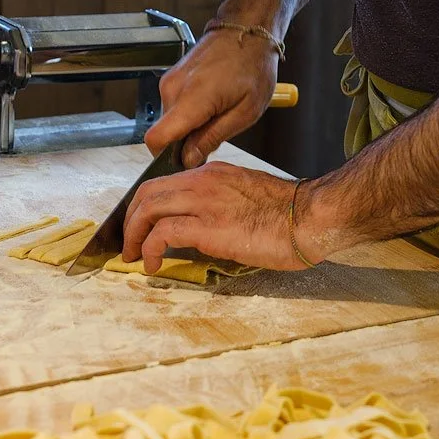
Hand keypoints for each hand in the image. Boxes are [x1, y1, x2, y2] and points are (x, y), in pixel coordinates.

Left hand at [122, 162, 317, 271]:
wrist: (308, 217)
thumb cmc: (287, 213)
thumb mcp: (246, 197)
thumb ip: (221, 203)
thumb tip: (202, 226)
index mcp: (212, 174)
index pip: (164, 182)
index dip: (145, 205)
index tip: (141, 226)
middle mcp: (203, 181)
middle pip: (147, 192)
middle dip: (131, 219)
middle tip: (130, 244)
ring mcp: (203, 202)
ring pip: (148, 208)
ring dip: (134, 235)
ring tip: (135, 257)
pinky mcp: (207, 227)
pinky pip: (163, 233)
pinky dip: (150, 249)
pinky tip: (153, 265)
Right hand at [144, 28, 277, 166]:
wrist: (247, 30)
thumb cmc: (253, 66)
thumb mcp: (245, 112)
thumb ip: (212, 137)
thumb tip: (188, 159)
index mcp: (192, 99)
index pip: (156, 138)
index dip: (166, 157)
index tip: (187, 159)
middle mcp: (173, 89)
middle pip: (165, 132)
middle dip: (186, 141)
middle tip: (217, 130)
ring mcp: (169, 81)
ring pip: (169, 120)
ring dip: (189, 126)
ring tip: (218, 112)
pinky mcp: (171, 77)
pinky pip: (173, 106)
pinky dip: (188, 112)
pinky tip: (212, 102)